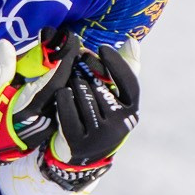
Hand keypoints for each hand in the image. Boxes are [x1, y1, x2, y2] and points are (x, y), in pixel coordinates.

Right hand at [0, 35, 76, 175]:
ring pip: (66, 89)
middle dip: (67, 58)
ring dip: (67, 68)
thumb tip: (5, 44)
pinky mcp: (54, 122)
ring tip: (65, 49)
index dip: (63, 55)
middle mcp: (47, 114)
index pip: (55, 77)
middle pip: (65, 81)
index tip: (66, 36)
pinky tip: (60, 69)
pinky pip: (63, 97)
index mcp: (31, 107)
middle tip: (66, 39)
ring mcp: (53, 120)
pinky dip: (62, 80)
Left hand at [37, 43, 139, 188]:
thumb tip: (131, 41)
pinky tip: (62, 93)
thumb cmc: (100, 114)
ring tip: (71, 80)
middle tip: (77, 63)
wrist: (84, 153)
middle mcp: (120, 125)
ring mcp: (99, 136)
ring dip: (74, 83)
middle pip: (100, 86)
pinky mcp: (78, 142)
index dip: (116, 63)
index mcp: (132, 111)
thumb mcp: (115, 96)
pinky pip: (67, 109)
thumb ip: (124, 69)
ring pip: (83, 96)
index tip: (102, 48)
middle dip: (87, 72)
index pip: (129, 82)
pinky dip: (63, 98)